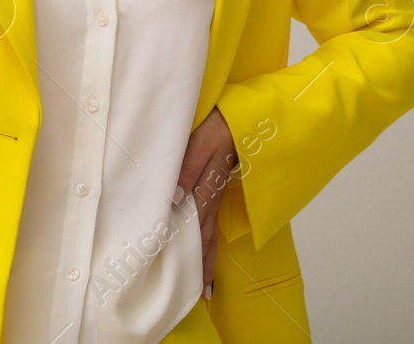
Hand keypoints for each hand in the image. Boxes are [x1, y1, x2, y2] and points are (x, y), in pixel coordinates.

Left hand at [175, 106, 237, 299]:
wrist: (239, 116)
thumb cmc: (217, 128)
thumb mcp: (197, 146)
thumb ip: (185, 172)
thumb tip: (174, 200)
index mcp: (205, 190)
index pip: (197, 231)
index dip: (193, 257)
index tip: (190, 283)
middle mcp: (212, 198)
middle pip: (206, 239)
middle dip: (202, 267)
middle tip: (200, 296)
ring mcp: (216, 194)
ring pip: (210, 233)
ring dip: (207, 258)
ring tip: (206, 285)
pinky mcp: (217, 186)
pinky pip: (213, 220)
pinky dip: (210, 239)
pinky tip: (207, 247)